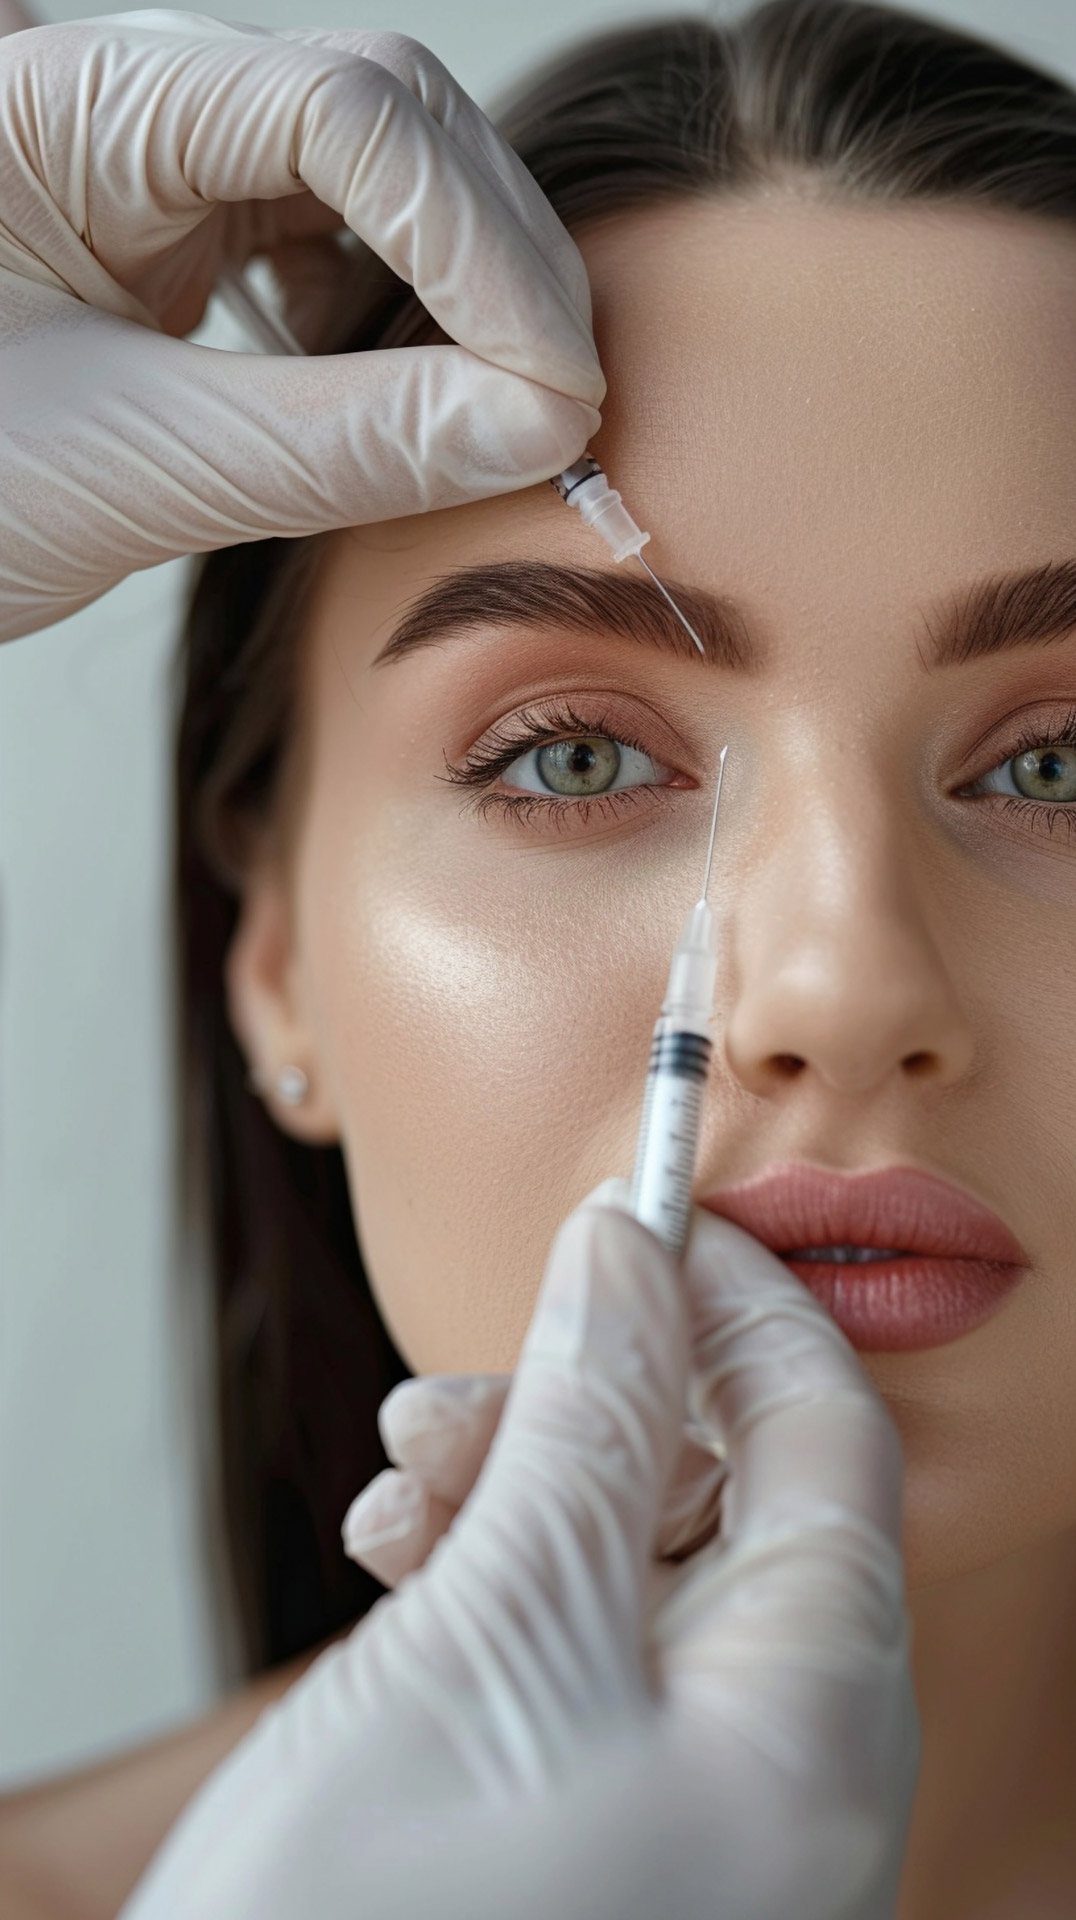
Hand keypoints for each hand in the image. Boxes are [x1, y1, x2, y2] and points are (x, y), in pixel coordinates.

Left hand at [0, 11, 602, 639]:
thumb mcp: (131, 470)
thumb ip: (343, 442)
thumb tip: (537, 426)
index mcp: (65, 106)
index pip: (340, 112)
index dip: (479, 246)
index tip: (556, 388)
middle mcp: (112, 99)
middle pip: (376, 113)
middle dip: (493, 257)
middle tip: (563, 404)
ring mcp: (143, 154)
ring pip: (367, 165)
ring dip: (458, 283)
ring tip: (502, 408)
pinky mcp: (166, 221)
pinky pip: (319, 229)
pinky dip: (389, 311)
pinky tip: (402, 391)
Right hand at [119, 1179, 918, 1919]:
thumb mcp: (504, 1624)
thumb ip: (589, 1416)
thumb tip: (630, 1249)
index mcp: (823, 1716)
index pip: (828, 1432)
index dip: (735, 1300)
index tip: (635, 1215)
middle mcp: (795, 1770)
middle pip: (732, 1493)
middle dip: (592, 1408)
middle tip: (454, 1394)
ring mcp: (708, 1814)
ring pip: (643, 1564)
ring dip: (521, 1486)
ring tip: (401, 1490)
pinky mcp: (617, 1837)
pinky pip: (590, 1653)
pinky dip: (497, 1579)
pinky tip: (402, 1562)